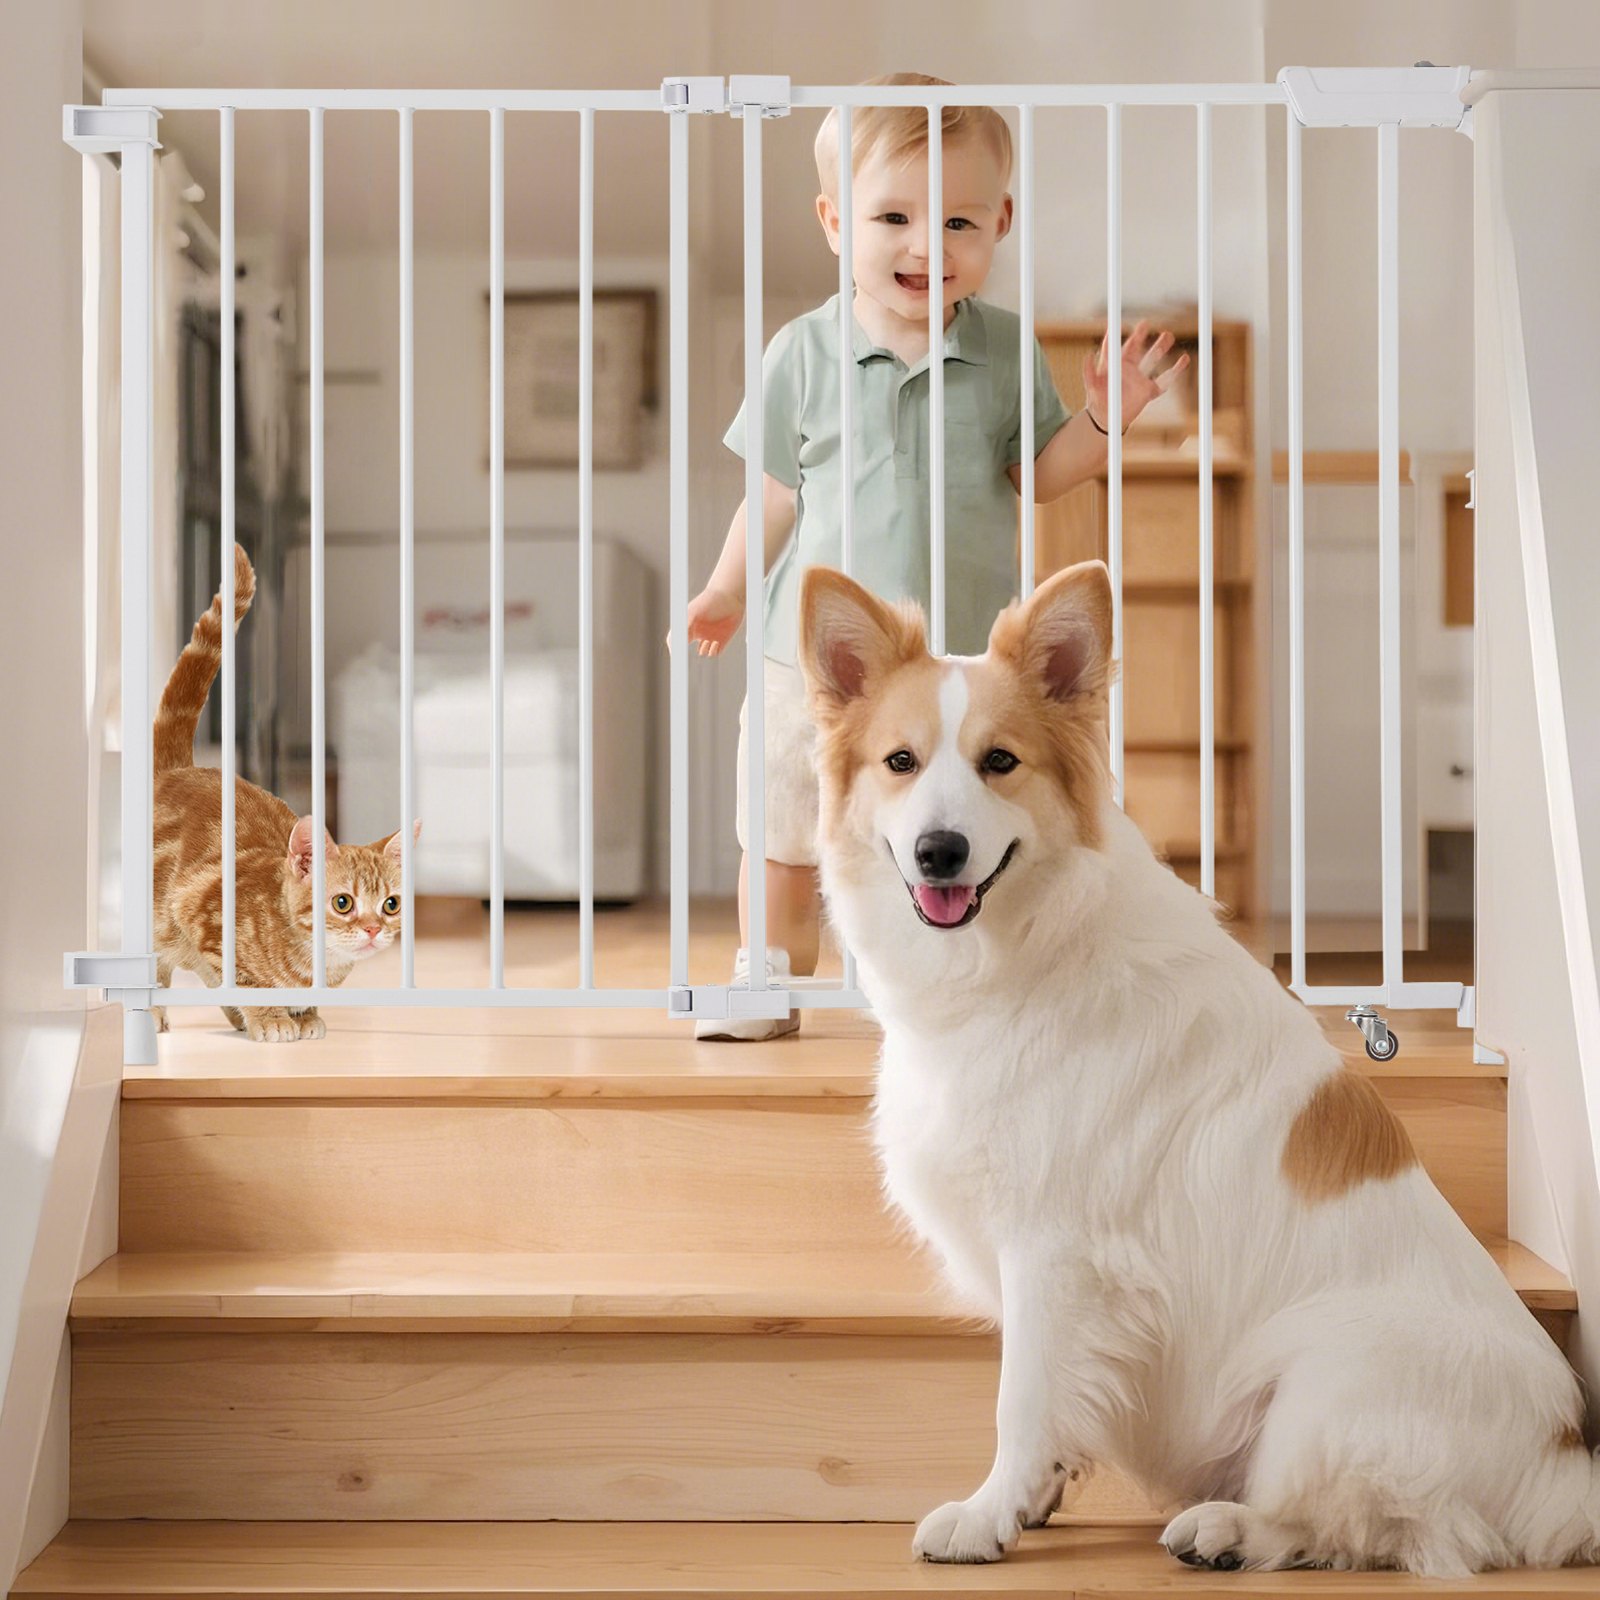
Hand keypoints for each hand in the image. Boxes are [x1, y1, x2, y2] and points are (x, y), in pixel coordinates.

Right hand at [672, 585, 743, 655]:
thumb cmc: (709, 601)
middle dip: (683, 656)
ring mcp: (709, 636)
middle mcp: (697, 632)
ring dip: (703, 650)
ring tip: (706, 641)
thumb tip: (674, 641)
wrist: (730, 596)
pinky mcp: (722, 640)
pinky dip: (713, 651)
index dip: (674, 648)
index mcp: (688, 625)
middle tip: (683, 663)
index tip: (675, 656)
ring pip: (702, 652)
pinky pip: (715, 652)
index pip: (676, 640)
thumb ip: (683, 626)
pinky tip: (714, 642)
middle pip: (686, 648)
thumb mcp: (693, 612)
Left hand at [1081, 319, 1189, 434]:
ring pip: (1153, 360)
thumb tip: (1087, 356)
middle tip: (1147, 323)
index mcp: (1116, 364)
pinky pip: (1164, 380)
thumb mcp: (1091, 387)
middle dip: (1143, 336)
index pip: (1123, 346)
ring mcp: (1140, 379)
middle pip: (1139, 348)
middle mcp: (1129, 368)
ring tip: (1168, 335)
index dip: (1128, 335)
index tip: (1134, 324)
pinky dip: (1175, 371)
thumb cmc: (1097, 401)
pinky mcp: (1148, 391)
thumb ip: (1088, 373)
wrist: (1107, 420)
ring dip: (1160, 347)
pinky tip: (1183, 360)